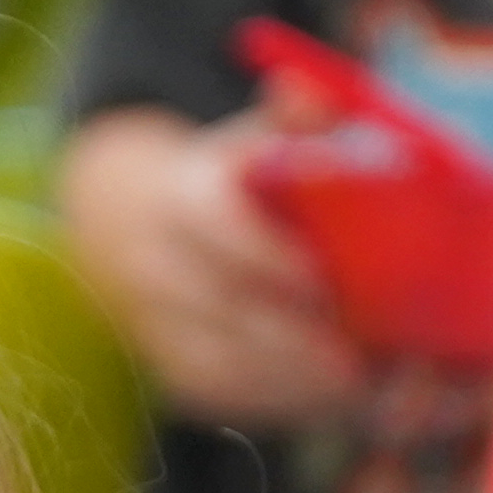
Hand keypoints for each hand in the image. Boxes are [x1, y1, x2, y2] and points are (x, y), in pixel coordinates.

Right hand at [61, 106, 361, 426]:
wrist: (122, 226)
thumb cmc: (221, 180)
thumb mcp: (250, 139)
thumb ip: (293, 118)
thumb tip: (314, 90)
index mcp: (178, 199)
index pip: (217, 229)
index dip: (271, 258)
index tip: (328, 281)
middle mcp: (155, 268)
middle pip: (225, 307)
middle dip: (297, 336)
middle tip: (366, 354)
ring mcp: (157, 329)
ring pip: (226, 364)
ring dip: (298, 379)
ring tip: (370, 383)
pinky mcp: (175, 376)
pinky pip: (230, 397)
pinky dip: (287, 402)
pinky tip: (340, 398)